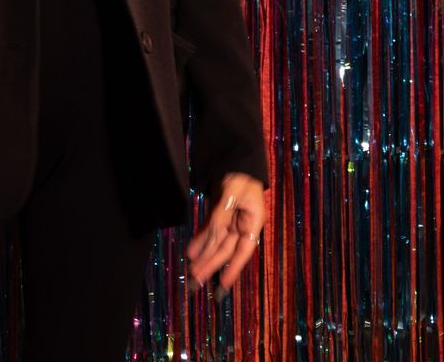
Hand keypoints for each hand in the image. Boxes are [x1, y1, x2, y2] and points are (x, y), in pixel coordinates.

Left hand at [186, 172, 265, 292]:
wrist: (236, 158)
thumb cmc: (241, 174)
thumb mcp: (233, 192)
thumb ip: (223, 214)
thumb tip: (213, 235)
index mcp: (252, 222)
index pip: (243, 250)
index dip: (234, 268)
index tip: (223, 284)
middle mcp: (242, 225)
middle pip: (225, 249)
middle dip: (211, 264)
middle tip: (197, 279)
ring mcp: (230, 221)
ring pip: (216, 242)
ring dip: (204, 255)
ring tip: (192, 269)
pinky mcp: (219, 215)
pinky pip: (209, 231)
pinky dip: (200, 240)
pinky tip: (191, 251)